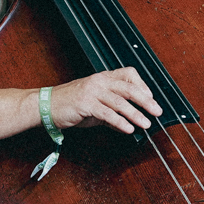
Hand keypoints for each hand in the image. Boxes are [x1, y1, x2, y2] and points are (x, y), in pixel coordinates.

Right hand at [43, 67, 162, 133]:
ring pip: (120, 102)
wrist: (46, 106)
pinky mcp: (85, 104)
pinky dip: (119, 121)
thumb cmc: (70, 105)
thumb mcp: (95, 107)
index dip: (142, 85)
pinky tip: (128, 129)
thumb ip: (112, 114)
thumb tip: (129, 123)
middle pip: (128, 88)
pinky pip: (107, 113)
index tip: (151, 98)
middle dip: (145, 100)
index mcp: (103, 78)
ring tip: (145, 123)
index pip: (128, 74)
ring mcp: (92, 91)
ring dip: (135, 114)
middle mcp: (99, 81)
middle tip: (157, 111)